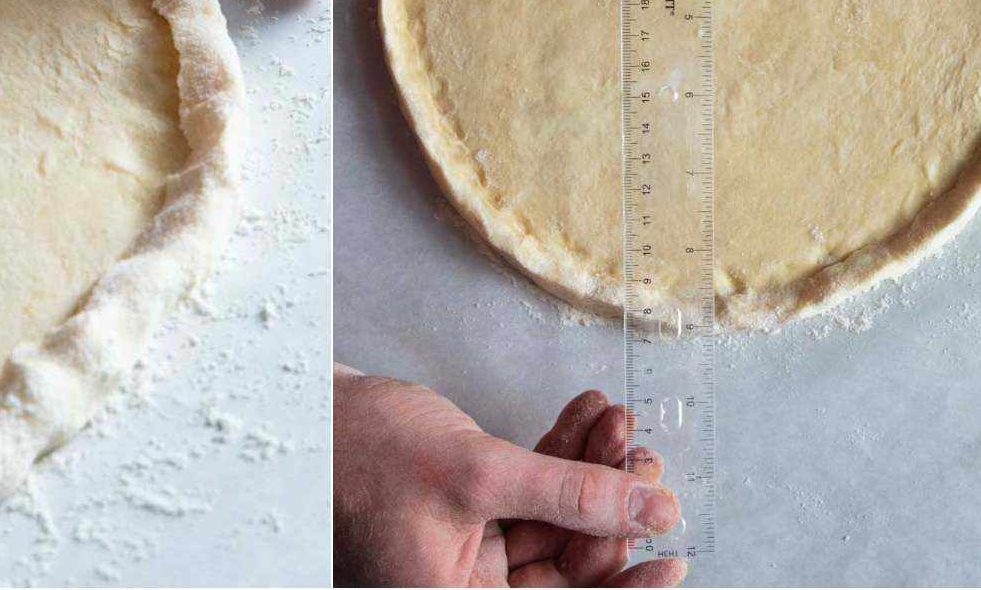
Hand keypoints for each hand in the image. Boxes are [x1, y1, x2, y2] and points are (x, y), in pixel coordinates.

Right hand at [334, 366, 686, 586]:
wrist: (308, 409)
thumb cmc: (363, 451)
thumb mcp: (478, 472)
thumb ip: (569, 491)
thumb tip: (650, 509)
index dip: (626, 584)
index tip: (672, 554)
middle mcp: (465, 583)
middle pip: (567, 558)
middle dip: (608, 502)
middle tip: (641, 460)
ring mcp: (467, 544)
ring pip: (553, 515)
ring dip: (587, 467)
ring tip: (614, 423)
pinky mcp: (466, 505)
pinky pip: (529, 488)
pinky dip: (558, 452)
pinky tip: (584, 417)